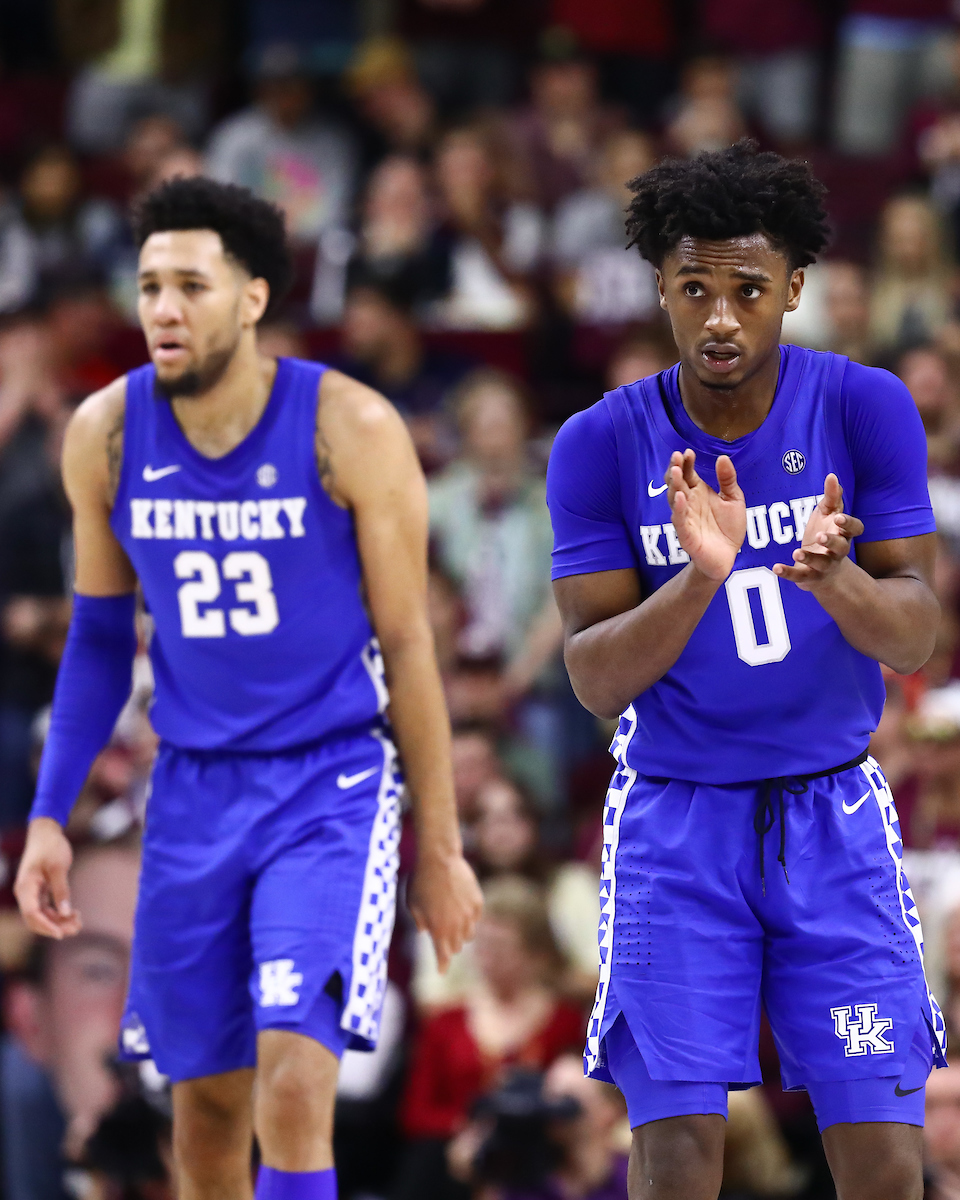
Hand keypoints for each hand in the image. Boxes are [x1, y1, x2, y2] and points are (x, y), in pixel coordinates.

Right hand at [14, 818, 81, 938]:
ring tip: (78, 923)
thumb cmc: (51, 846)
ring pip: (42, 915)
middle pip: (36, 919)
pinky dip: (59, 913)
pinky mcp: (39, 891)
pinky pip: (46, 908)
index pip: (32, 913)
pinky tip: (74, 914)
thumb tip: (65, 913)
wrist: (46, 832)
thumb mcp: (59, 867)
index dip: (46, 926)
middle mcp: (25, 893)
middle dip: (55, 926)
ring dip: (59, 922)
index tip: (61, 934)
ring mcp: (31, 893)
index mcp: (26, 886)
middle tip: (76, 928)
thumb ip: (61, 890)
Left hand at [408, 850, 482, 972]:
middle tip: (442, 939)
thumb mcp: (412, 904)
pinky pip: (475, 917)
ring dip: (460, 934)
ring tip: (452, 923)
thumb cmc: (420, 881)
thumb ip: (419, 921)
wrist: (439, 859)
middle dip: (449, 946)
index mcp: (439, 931)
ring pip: (469, 934)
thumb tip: (424, 931)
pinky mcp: (477, 902)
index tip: (441, 971)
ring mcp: (469, 914)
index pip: (443, 956)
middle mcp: (457, 927)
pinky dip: (469, 917)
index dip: (442, 965)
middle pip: (457, 947)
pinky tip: (461, 907)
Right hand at [667, 449, 745, 581]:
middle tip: (677, 457)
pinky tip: (680, 497)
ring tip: (676, 472)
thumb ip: (728, 479)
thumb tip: (722, 458)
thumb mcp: (734, 499)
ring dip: (674, 485)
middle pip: (677, 483)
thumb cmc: (728, 528)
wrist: (728, 556)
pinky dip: (678, 509)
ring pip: (674, 499)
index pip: (688, 473)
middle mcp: (689, 503)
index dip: (686, 463)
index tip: (688, 452)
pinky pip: (679, 521)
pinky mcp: (686, 534)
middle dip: (675, 470)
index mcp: (698, 492)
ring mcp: (685, 518)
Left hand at [773, 473, 862, 591]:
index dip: (849, 524)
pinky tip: (776, 567)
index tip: (838, 518)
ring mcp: (824, 566)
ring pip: (821, 564)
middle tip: (820, 536)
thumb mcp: (828, 515)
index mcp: (844, 534)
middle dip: (831, 542)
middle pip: (840, 547)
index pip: (855, 529)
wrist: (824, 571)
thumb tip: (832, 476)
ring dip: (809, 558)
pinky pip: (799, 576)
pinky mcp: (809, 577)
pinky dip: (788, 572)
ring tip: (797, 552)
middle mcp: (837, 551)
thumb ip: (832, 497)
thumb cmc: (827, 534)